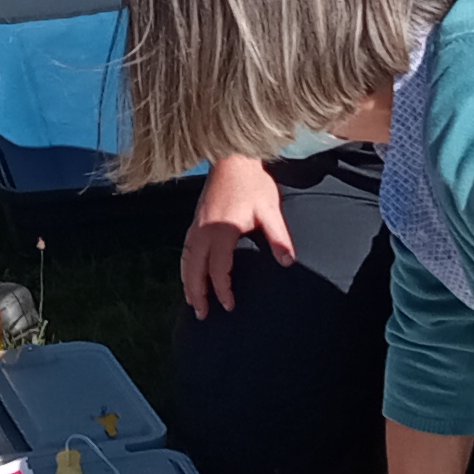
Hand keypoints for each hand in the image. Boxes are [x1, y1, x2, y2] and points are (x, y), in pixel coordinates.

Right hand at [181, 154, 292, 316]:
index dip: (223, 290)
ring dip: (187, 282)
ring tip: (191, 301)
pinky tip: (189, 273)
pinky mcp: (195, 219)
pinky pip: (185, 249)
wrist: (233, 158)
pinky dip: (185, 266)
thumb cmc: (253, 183)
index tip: (229, 305)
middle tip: (201, 315)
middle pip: (194, 270)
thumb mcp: (270, 209)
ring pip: (186, 260)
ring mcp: (196, 224)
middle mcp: (203, 230)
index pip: (218, 269)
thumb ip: (278, 237)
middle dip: (197, 294)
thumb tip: (288, 262)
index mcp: (222, 231)